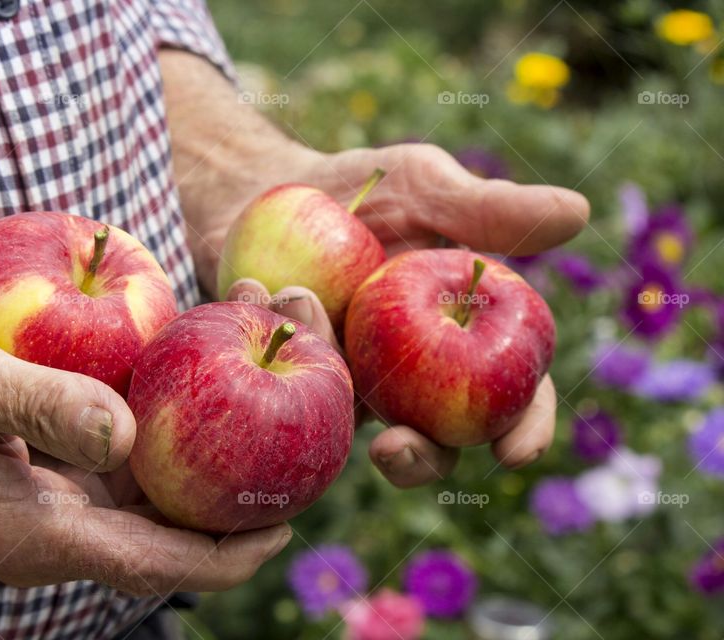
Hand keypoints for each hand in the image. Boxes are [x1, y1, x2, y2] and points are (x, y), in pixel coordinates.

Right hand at [0, 305, 289, 594]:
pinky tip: (197, 394)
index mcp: (32, 533)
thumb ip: (41, 406)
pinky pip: (126, 473)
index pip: (152, 564)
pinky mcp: (50, 479)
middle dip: (230, 497)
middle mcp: (51, 533)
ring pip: (151, 502)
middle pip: (166, 535)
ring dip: (205, 461)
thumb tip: (131, 434)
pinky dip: (169, 440)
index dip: (226, 554)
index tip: (285, 526)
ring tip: (259, 404)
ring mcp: (52, 509)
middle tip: (293, 451)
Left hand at [218, 143, 587, 486]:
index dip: (524, 426)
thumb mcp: (420, 185)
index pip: (513, 391)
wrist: (263, 191)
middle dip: (421, 458)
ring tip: (303, 319)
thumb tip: (579, 211)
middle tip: (393, 447)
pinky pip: (282, 385)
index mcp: (459, 334)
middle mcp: (408, 373)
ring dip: (335, 398)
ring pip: (357, 429)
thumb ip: (484, 209)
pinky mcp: (289, 378)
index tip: (515, 452)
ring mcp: (347, 382)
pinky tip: (255, 286)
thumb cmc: (358, 188)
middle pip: (433, 439)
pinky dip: (271, 335)